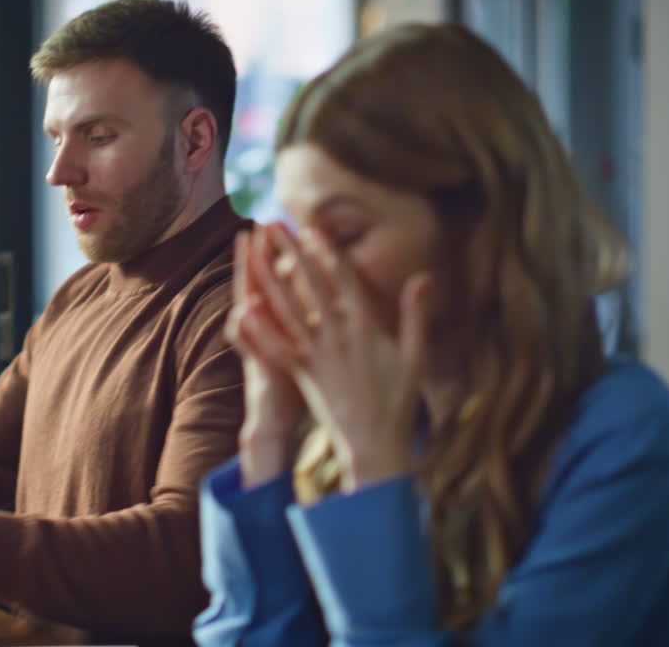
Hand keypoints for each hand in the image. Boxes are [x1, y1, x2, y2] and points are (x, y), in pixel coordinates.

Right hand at [229, 225, 307, 487]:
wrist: (281, 416)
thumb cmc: (306, 378)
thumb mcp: (316, 343)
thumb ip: (326, 314)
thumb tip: (346, 287)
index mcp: (288, 319)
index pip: (287, 279)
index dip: (287, 253)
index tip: (291, 226)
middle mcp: (269, 327)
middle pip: (262, 284)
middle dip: (259, 258)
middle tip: (256, 228)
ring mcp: (261, 344)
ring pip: (250, 309)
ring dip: (247, 284)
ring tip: (247, 256)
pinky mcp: (261, 365)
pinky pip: (250, 345)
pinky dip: (246, 330)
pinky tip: (244, 311)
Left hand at [253, 226, 430, 491]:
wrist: (374, 444)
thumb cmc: (398, 400)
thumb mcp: (416, 356)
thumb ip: (417, 315)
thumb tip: (425, 276)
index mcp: (366, 328)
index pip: (344, 280)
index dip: (327, 251)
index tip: (313, 227)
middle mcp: (338, 336)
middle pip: (310, 284)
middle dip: (290, 252)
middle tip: (272, 224)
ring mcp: (316, 354)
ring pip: (287, 308)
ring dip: (268, 277)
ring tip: (253, 253)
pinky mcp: (301, 373)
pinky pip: (277, 345)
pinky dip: (260, 326)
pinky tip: (243, 306)